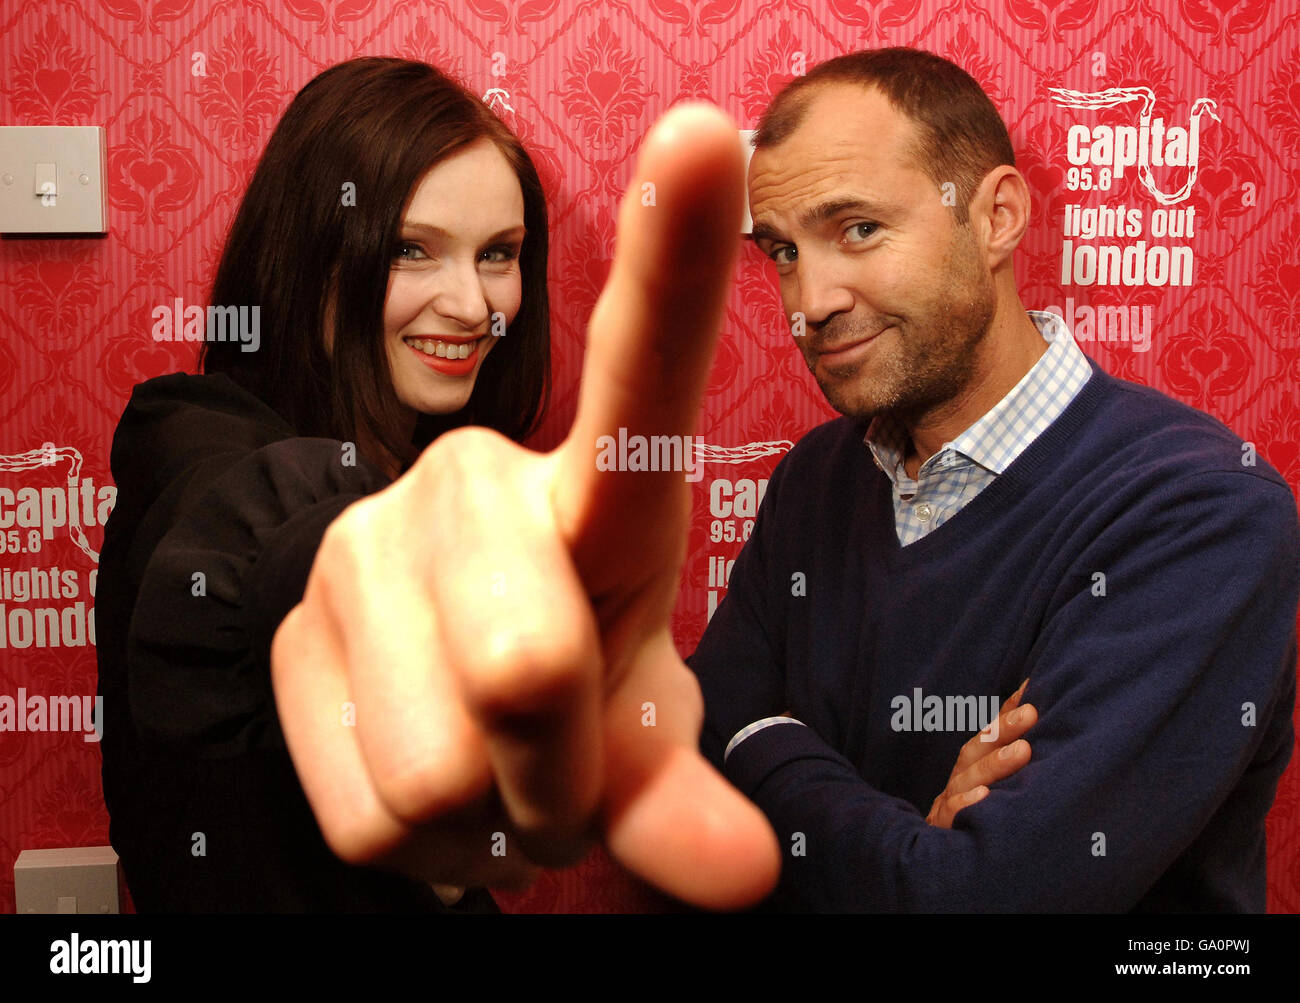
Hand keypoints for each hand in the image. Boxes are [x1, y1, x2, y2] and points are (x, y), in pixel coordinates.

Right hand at [270, 103, 780, 908]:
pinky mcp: (289, 628)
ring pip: (439, 761)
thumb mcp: (644, 732)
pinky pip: (366, 802)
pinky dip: (411, 835)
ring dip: (479, 809)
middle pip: (529, 667)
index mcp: (596, 497)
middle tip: (553, 763)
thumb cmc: (573, 692)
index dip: (676, 262)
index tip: (706, 135)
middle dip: (554, 771)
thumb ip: (689, 793)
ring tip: (487, 766)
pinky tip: (419, 767)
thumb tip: (743, 873)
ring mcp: (369, 551)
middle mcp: (475, 489)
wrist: (432, 710)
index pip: (646, 379)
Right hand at [925, 678, 1036, 827]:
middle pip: (975, 751)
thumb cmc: (977, 817)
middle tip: (1031, 713)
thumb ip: (1008, 747)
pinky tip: (983, 797)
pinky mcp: (944, 831)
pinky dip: (965, 804)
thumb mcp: (992, 784)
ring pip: (966, 780)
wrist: (941, 863)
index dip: (1007, 713)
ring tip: (1023, 750)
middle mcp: (959, 782)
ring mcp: (948, 805)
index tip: (1032, 694)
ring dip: (994, 764)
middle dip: (1003, 730)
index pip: (988, 736)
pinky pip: (951, 815)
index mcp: (971, 769)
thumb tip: (1030, 702)